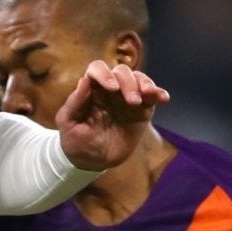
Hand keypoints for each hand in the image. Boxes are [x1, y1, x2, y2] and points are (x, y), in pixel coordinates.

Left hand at [54, 59, 169, 170]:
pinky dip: (159, 93)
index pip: (98, 69)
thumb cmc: (76, 140)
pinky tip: (163, 98)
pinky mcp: (142, 109)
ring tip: (147, 95)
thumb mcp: (68, 123)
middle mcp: (110, 89)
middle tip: (131, 102)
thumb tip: (84, 79)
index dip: (105, 74)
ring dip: (145, 84)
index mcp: (91, 89)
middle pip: (122, 72)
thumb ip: (75, 102)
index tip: (112, 88)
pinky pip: (152, 96)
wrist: (93, 161)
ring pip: (139, 79)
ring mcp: (127, 98)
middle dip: (128, 83)